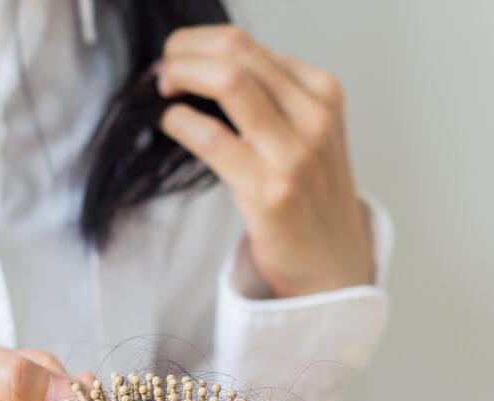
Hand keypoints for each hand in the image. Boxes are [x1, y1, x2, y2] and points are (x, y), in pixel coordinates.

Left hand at [158, 25, 374, 296]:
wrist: (333, 264)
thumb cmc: (308, 196)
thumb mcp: (305, 132)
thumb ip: (267, 97)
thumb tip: (200, 66)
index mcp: (322, 93)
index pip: (248, 45)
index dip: (199, 44)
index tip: (176, 57)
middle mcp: (314, 116)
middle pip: (236, 52)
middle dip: (185, 50)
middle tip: (162, 68)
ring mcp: (295, 154)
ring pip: (228, 82)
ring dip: (181, 75)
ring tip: (161, 89)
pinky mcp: (270, 191)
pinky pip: (212, 138)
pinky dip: (179, 121)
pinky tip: (169, 122)